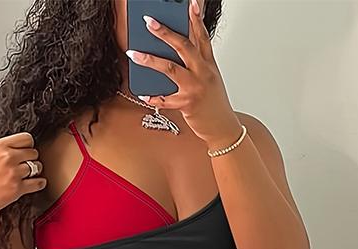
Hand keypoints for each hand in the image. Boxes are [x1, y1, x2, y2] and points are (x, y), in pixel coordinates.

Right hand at [0, 131, 46, 225]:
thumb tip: (10, 153)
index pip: (26, 138)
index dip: (27, 146)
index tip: (26, 151)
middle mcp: (7, 157)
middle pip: (33, 152)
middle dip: (31, 159)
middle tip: (26, 165)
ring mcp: (14, 173)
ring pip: (37, 167)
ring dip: (35, 172)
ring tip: (30, 175)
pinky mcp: (17, 188)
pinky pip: (38, 183)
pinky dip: (39, 184)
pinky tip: (35, 184)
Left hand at [125, 0, 240, 149]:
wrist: (223, 128)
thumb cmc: (214, 104)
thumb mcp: (210, 79)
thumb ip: (196, 64)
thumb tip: (173, 52)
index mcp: (209, 64)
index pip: (202, 36)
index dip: (196, 19)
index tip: (190, 3)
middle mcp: (203, 72)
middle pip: (183, 46)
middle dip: (164, 32)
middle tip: (148, 21)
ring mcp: (195, 88)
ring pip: (170, 69)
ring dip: (150, 60)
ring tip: (134, 53)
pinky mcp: (187, 104)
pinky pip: (166, 100)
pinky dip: (153, 98)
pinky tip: (143, 95)